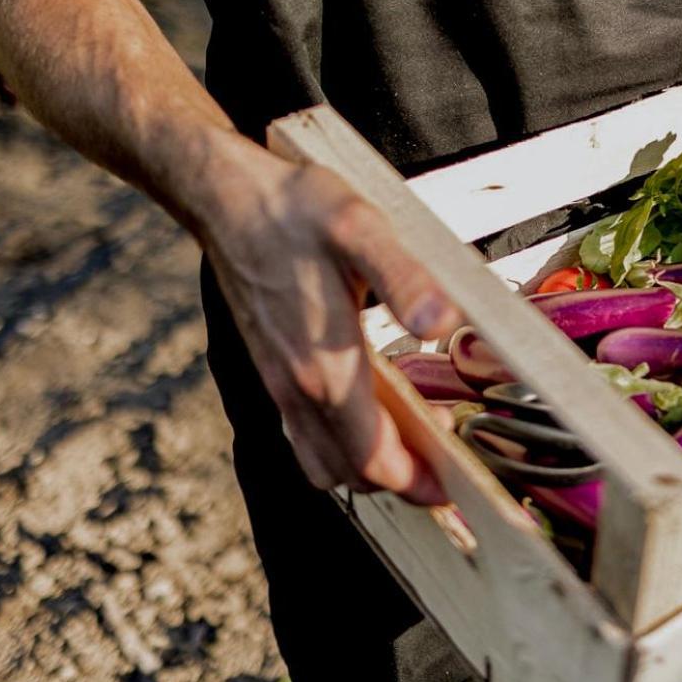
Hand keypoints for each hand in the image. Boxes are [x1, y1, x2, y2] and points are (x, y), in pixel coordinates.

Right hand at [199, 146, 462, 504]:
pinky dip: (340, 445)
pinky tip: (370, 415)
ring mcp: (280, 381)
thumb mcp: (360, 227)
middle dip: (400, 483)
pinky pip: (304, 433)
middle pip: (350, 472)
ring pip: (321, 459)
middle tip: (447, 469)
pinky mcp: (273, 368)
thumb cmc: (294, 210)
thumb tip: (441, 323)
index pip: (372, 458)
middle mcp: (297, 385)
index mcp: (324, 366)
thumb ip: (405, 277)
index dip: (416, 481)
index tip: (455, 484)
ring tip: (415, 448)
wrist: (226, 197)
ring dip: (368, 467)